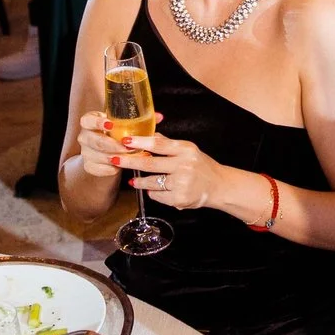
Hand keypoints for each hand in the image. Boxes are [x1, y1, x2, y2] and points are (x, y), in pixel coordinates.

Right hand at [74, 109, 163, 180]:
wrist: (105, 151)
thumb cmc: (117, 133)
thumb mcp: (124, 125)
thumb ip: (140, 120)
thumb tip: (159, 116)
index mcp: (90, 121)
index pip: (87, 120)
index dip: (97, 122)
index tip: (111, 124)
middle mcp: (85, 136)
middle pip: (95, 141)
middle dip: (112, 145)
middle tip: (127, 147)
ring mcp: (85, 152)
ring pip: (98, 156)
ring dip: (115, 157)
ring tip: (130, 157)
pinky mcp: (89, 165)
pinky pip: (99, 169)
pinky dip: (111, 168)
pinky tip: (121, 167)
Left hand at [106, 130, 226, 208]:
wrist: (219, 186)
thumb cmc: (201, 166)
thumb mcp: (188, 150)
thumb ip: (168, 144)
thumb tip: (147, 135)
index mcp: (185, 149)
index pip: (159, 143)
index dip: (140, 142)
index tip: (125, 141)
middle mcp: (184, 165)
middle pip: (150, 163)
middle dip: (129, 161)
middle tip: (115, 159)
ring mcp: (181, 183)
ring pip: (151, 182)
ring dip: (139, 182)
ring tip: (134, 181)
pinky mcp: (179, 199)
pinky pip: (157, 195)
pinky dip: (153, 193)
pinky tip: (155, 190)